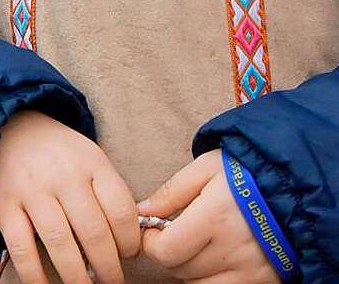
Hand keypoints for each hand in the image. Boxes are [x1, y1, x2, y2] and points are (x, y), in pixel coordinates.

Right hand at [0, 110, 139, 283]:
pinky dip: (36, 276)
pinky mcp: (5, 205)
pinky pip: (22, 249)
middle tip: (112, 281)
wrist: (11, 127)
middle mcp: (62, 174)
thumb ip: (107, 193)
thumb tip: (126, 244)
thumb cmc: (59, 153)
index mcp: (90, 161)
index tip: (129, 255)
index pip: (120, 210)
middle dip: (108, 268)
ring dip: (78, 278)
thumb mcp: (89, 158)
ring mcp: (32, 190)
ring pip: (61, 244)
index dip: (130, 241)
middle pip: (94, 232)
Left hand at [139, 150, 279, 282]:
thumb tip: (143, 211)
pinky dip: (212, 279)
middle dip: (169, 253)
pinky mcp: (263, 282)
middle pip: (180, 271)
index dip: (151, 243)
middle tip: (175, 233)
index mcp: (214, 216)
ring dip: (189, 269)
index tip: (153, 230)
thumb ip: (173, 190)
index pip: (166, 252)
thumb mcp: (207, 167)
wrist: (296, 187)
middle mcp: (232, 249)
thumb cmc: (248, 171)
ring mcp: (249, 270)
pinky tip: (215, 256)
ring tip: (197, 243)